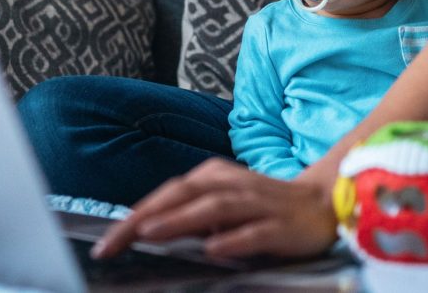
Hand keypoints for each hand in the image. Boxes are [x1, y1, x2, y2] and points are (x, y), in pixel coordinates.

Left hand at [92, 158, 336, 259]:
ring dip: (180, 220)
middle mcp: (231, 184)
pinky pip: (254, 232)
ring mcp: (256, 203)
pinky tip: (213, 249)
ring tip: (149, 234)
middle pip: (182, 196)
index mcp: (213, 177)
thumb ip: (189, 214)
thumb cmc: (262, 207)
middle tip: (112, 242)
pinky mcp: (280, 225)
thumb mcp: (222, 205)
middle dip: (144, 217)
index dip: (134, 215)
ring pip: (213, 208)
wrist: (322, 204)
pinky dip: (233, 239)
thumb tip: (145, 231)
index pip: (167, 194)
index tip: (105, 242)